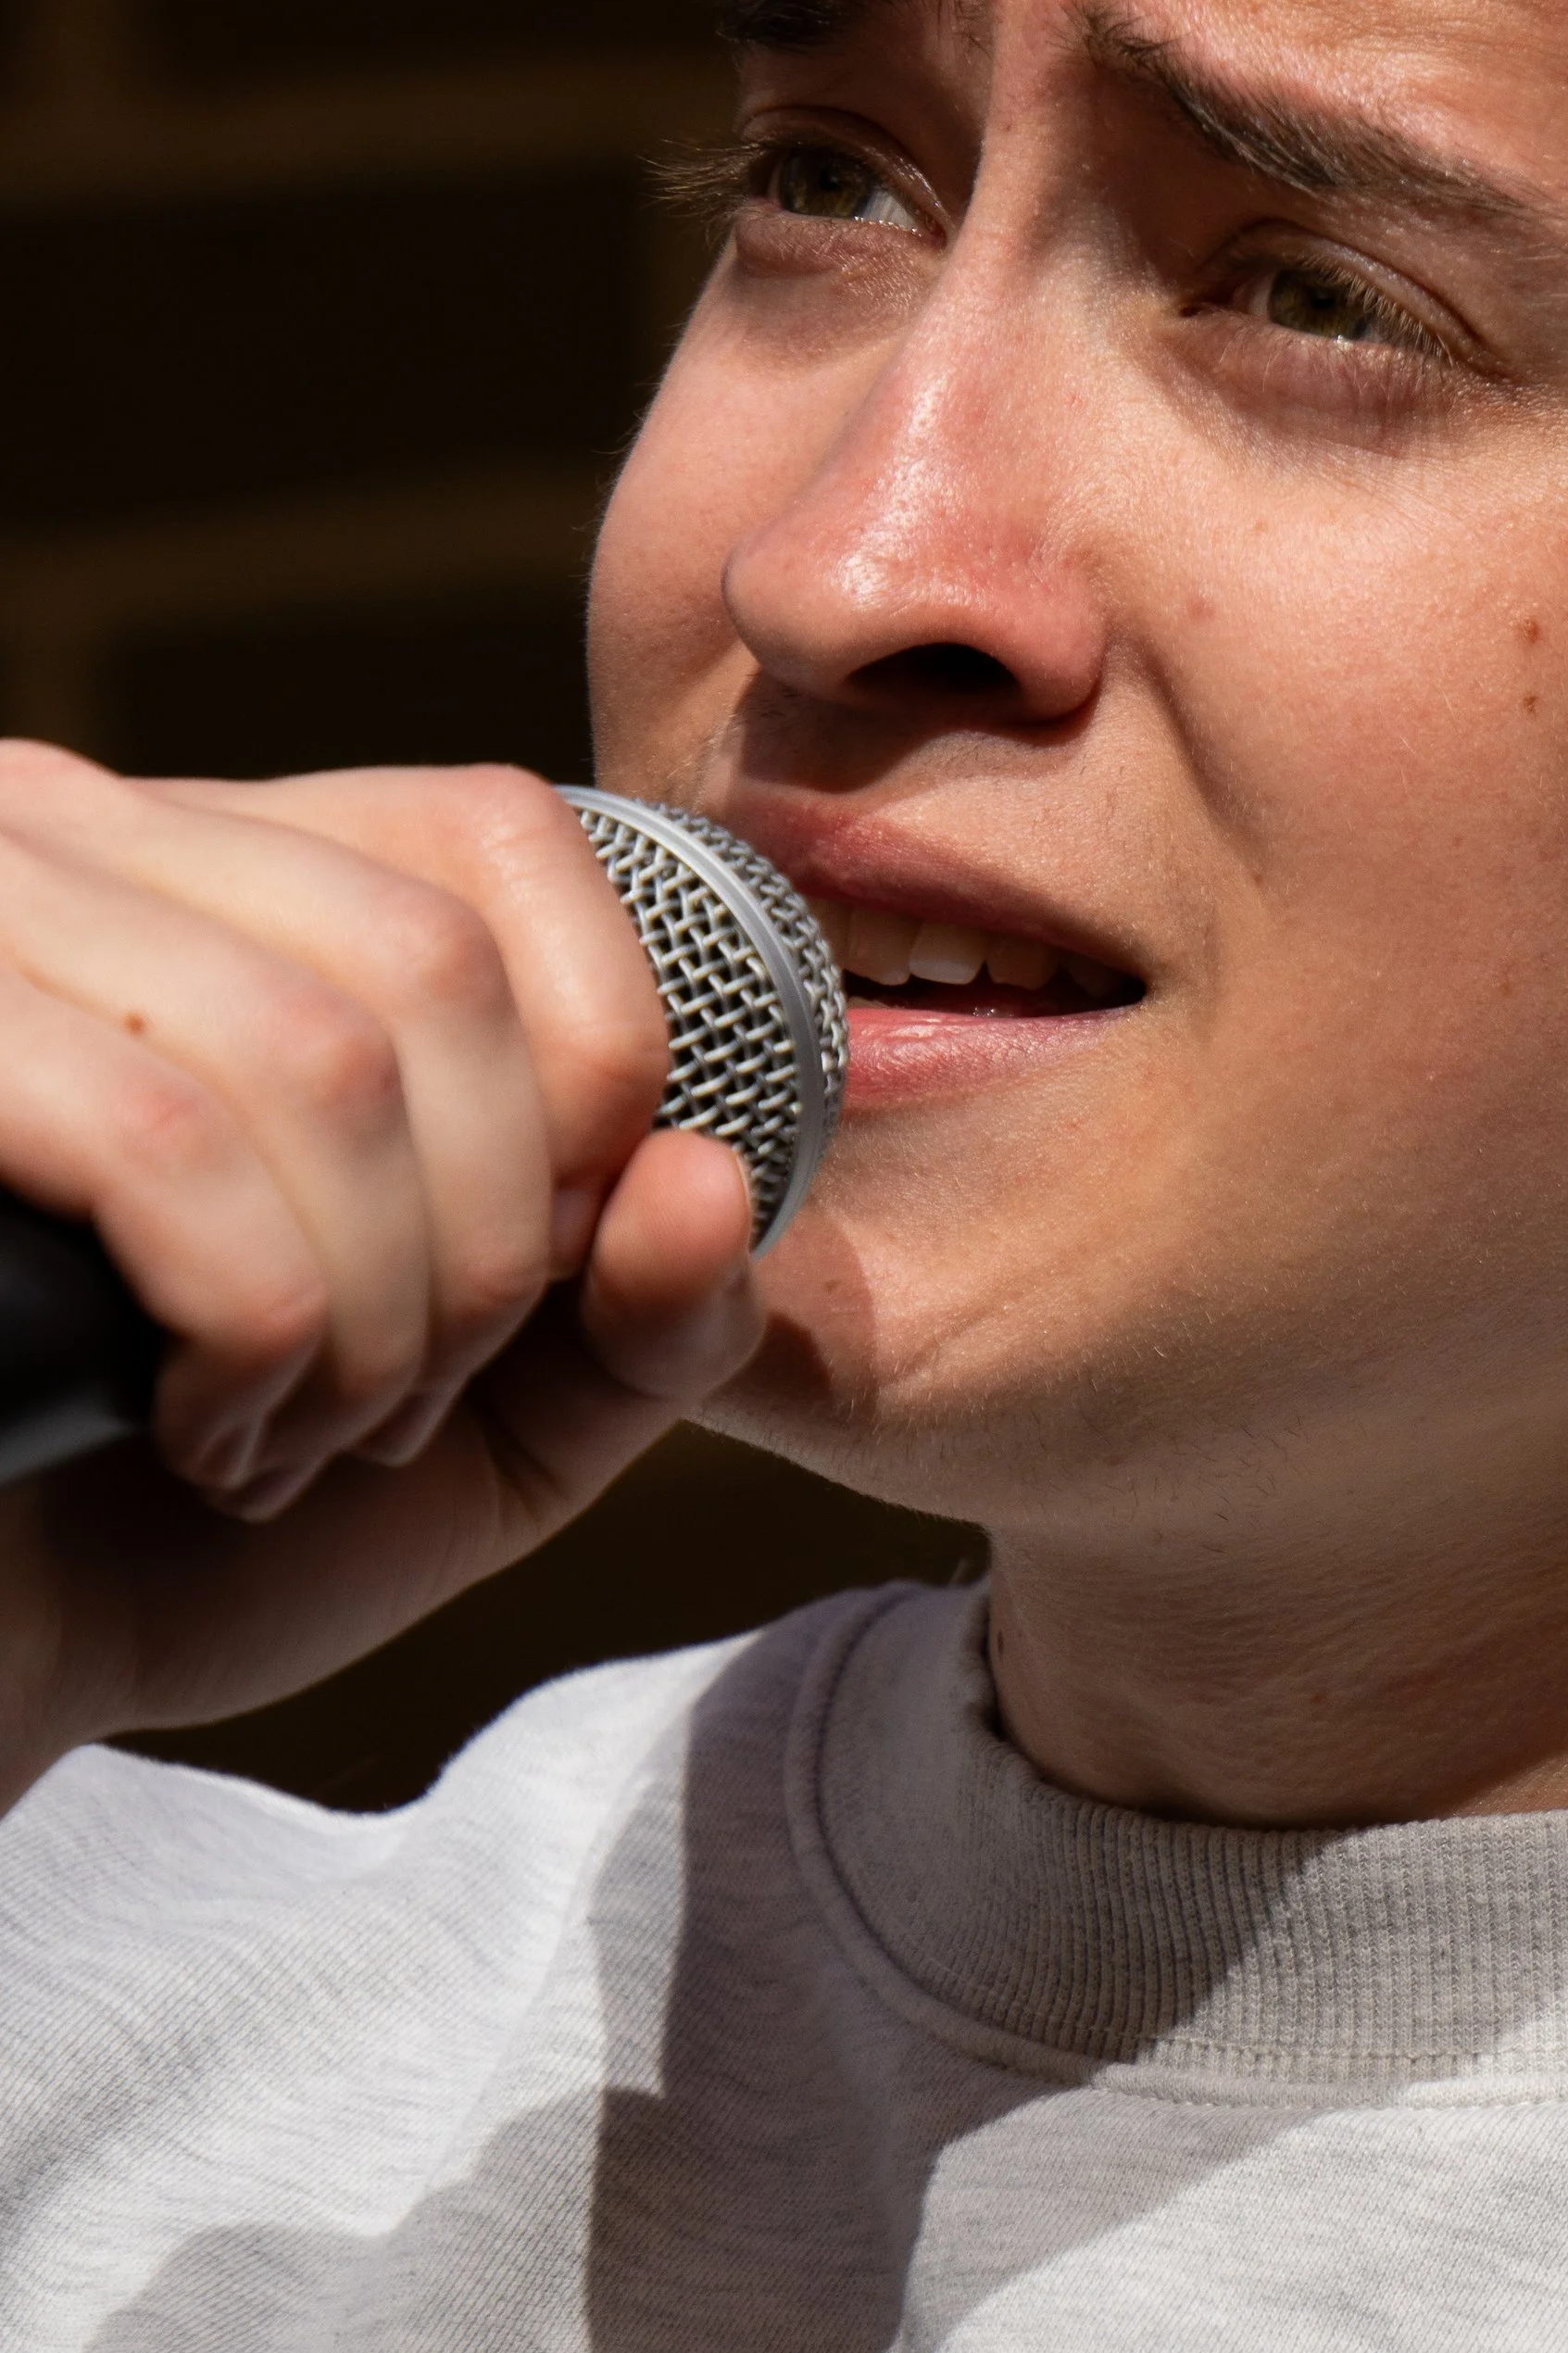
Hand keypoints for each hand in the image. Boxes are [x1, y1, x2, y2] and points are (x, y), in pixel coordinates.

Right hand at [0, 747, 764, 1803]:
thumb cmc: (193, 1521)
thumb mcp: (495, 1423)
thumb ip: (652, 1315)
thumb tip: (703, 1179)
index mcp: (227, 870)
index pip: (501, 831)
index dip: (591, 1067)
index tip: (538, 1276)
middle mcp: (79, 835)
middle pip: (432, 964)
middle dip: (484, 1237)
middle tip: (396, 1407)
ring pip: (318, 1058)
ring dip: (367, 1313)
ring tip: (292, 1438)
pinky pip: (165, 1147)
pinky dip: (248, 1328)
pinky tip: (196, 1431)